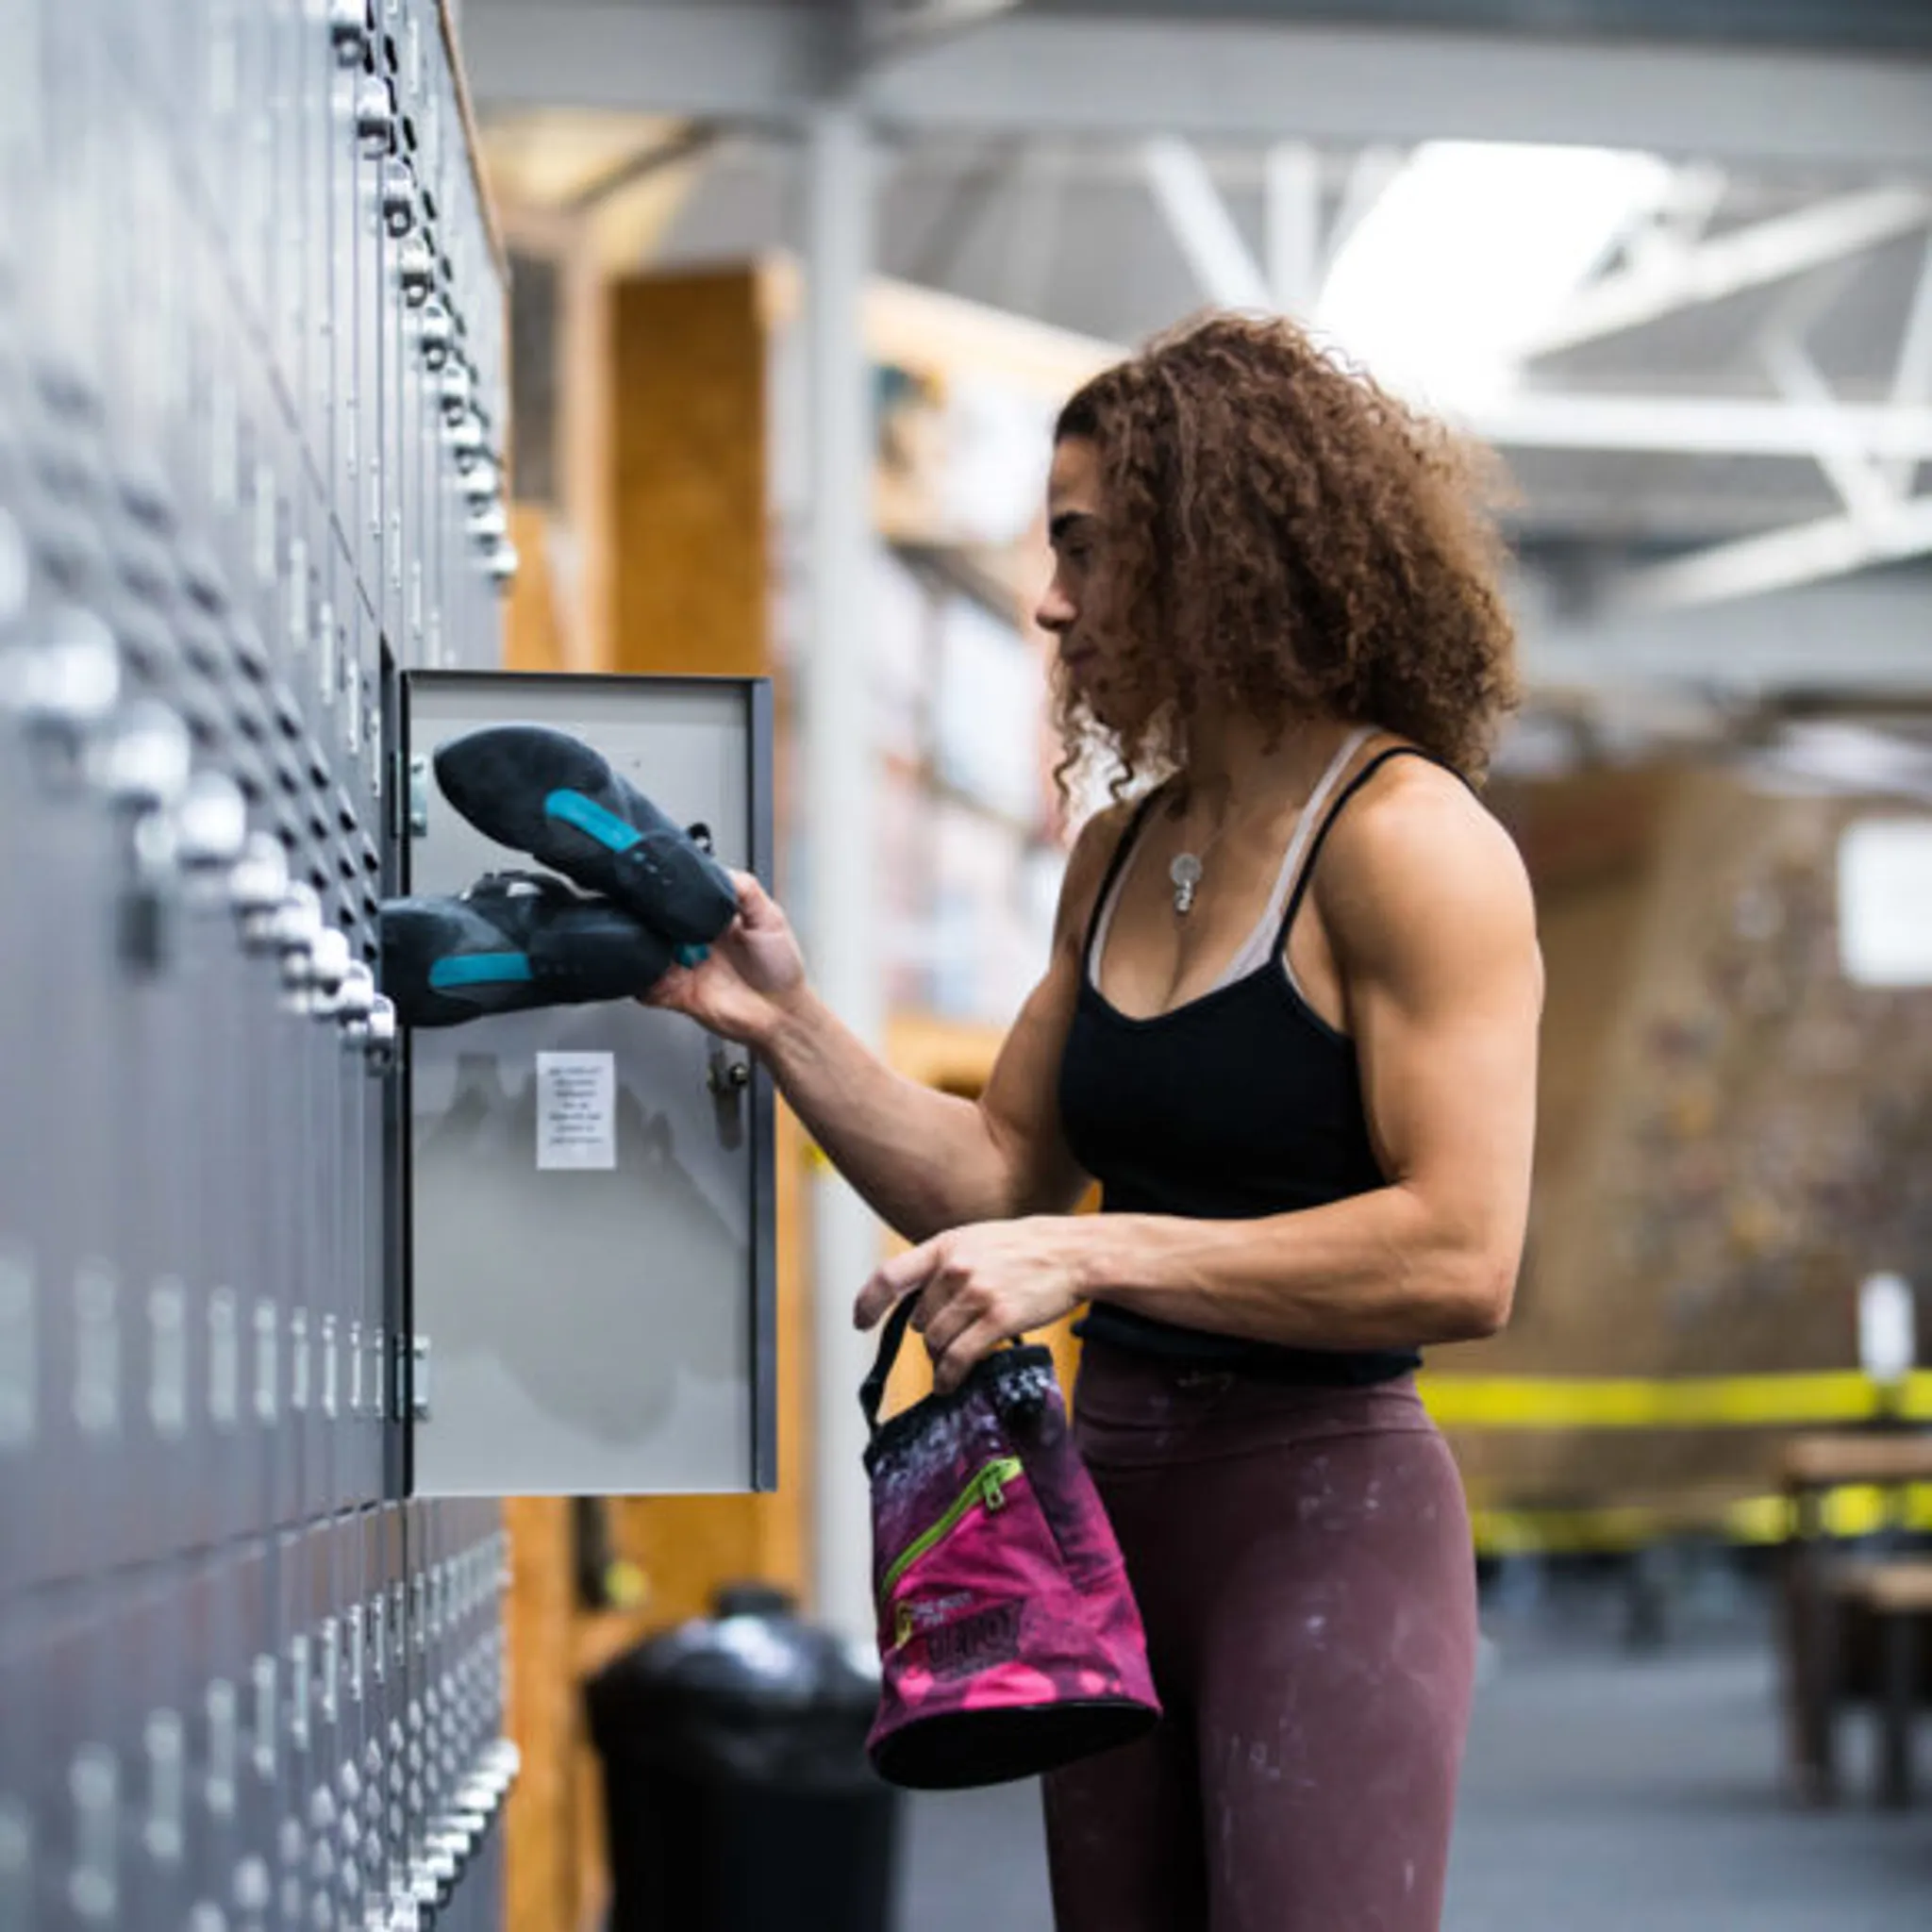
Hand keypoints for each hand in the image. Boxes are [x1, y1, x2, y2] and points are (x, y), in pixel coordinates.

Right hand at [640, 871, 808, 1047]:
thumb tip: (720, 869)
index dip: (670, 892)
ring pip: (646, 950)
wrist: (781, 1015)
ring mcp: (682, 966)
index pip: (681, 898)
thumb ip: (746, 891)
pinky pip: (647, 985)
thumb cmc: (781, 968)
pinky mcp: (676, 992)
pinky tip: (655, 971)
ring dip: (644, 945)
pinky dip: (643, 980)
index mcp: (712, 918)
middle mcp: (693, 940)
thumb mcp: (770, 919)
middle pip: (656, 922)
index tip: (662, 884)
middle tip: (654, 914)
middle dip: (649, 916)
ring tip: (655, 941)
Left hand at [854, 1218, 1092, 1394]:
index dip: (868, 1302)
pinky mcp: (998, 1319)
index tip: (861, 1322)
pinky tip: (948, 1384)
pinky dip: (949, 1376)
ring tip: (951, 1362)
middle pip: (920, 1320)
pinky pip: (959, 1357)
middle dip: (929, 1334)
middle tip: (948, 1338)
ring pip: (936, 1341)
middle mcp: (955, 1269)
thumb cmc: (1023, 1249)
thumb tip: (916, 1309)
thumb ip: (943, 1266)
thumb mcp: (975, 1241)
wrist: (1070, 1253)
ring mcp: (976, 1294)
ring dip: (940, 1357)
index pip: (891, 1276)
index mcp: (945, 1246)